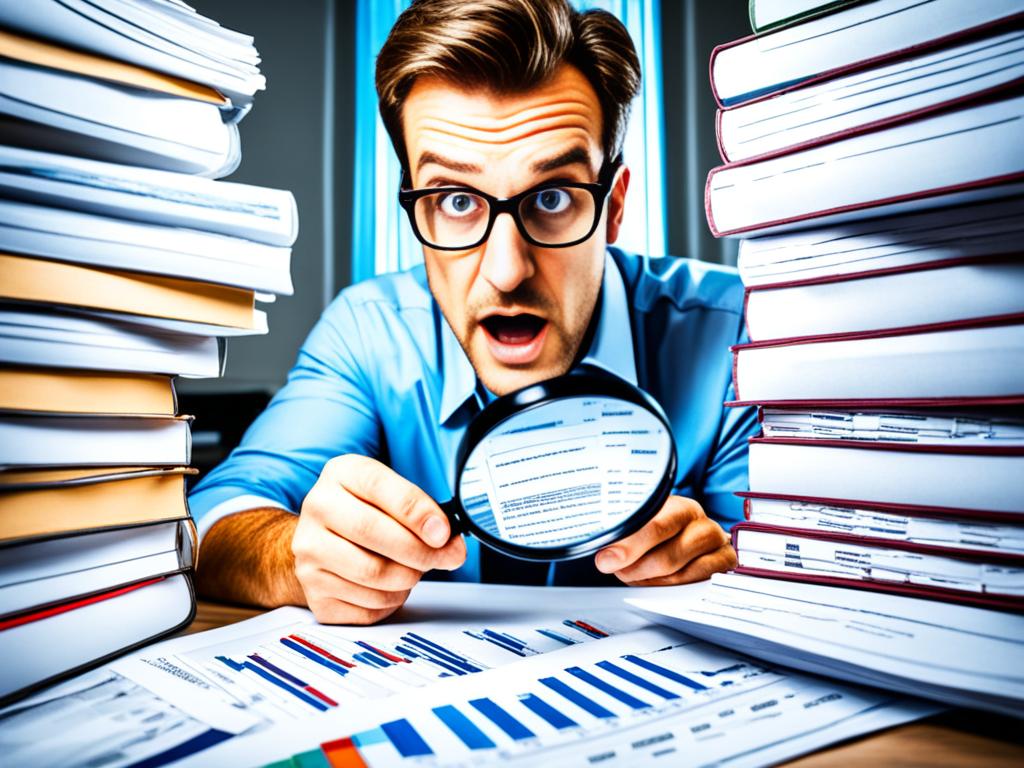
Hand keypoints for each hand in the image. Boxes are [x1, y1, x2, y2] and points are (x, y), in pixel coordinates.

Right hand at [291, 455, 465, 623]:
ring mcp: (308, 552)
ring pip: (372, 574)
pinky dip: (390, 601)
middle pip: (372, 532)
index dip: (416, 511)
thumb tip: (449, 543)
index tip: (443, 532)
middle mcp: (317, 509)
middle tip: (447, 557)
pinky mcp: (314, 592)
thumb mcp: (391, 493)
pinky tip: (391, 587)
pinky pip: (365, 606)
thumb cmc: (367, 512)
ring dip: (408, 578)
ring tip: (415, 570)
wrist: (324, 541)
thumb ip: (420, 511)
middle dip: (420, 550)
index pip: (378, 486)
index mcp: (341, 474)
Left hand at [593, 496, 735, 584]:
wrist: (688, 534)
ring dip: (651, 580)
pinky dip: (672, 588)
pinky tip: (655, 581)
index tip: (607, 559)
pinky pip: (696, 587)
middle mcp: (703, 525)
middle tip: (616, 569)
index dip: (630, 546)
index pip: (657, 526)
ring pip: (680, 575)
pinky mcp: (724, 567)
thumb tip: (604, 553)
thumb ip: (625, 533)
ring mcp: (717, 547)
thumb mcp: (642, 521)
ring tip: (633, 574)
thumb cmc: (660, 527)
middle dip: (636, 568)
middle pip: (669, 557)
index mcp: (682, 507)